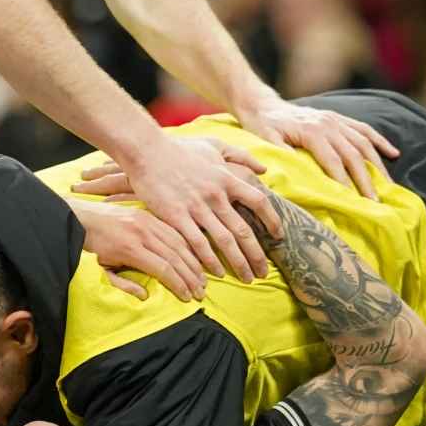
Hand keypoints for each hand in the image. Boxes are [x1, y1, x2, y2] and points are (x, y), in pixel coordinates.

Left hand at [65, 198, 205, 300]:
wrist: (81, 217)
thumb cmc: (91, 248)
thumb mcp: (102, 270)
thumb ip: (123, 284)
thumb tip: (145, 296)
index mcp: (130, 248)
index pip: (164, 268)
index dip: (179, 284)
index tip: (188, 297)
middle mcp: (142, 232)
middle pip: (175, 256)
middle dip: (191, 276)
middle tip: (201, 291)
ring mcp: (146, 220)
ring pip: (178, 242)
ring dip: (192, 261)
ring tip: (202, 277)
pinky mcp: (147, 214)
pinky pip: (172, 230)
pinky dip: (186, 244)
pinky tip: (193, 256)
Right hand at [77, 136, 279, 281]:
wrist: (147, 152)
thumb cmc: (180, 150)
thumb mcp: (214, 146)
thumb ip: (241, 156)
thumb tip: (264, 169)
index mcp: (227, 179)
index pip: (259, 202)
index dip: (272, 220)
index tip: (279, 236)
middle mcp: (216, 195)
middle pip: (244, 230)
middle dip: (256, 254)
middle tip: (263, 272)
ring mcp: (197, 207)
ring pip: (224, 241)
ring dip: (238, 262)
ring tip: (246, 278)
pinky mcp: (177, 216)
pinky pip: (198, 243)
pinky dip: (209, 260)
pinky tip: (216, 272)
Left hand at [236, 99, 398, 198]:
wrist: (264, 105)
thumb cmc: (263, 127)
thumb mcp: (266, 140)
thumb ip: (282, 154)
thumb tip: (298, 173)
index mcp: (312, 131)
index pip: (333, 160)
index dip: (344, 180)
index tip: (353, 200)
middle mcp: (328, 124)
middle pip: (353, 154)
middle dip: (365, 179)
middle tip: (374, 201)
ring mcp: (336, 120)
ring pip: (363, 143)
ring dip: (377, 165)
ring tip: (387, 186)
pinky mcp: (339, 118)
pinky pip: (365, 129)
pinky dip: (380, 141)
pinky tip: (394, 154)